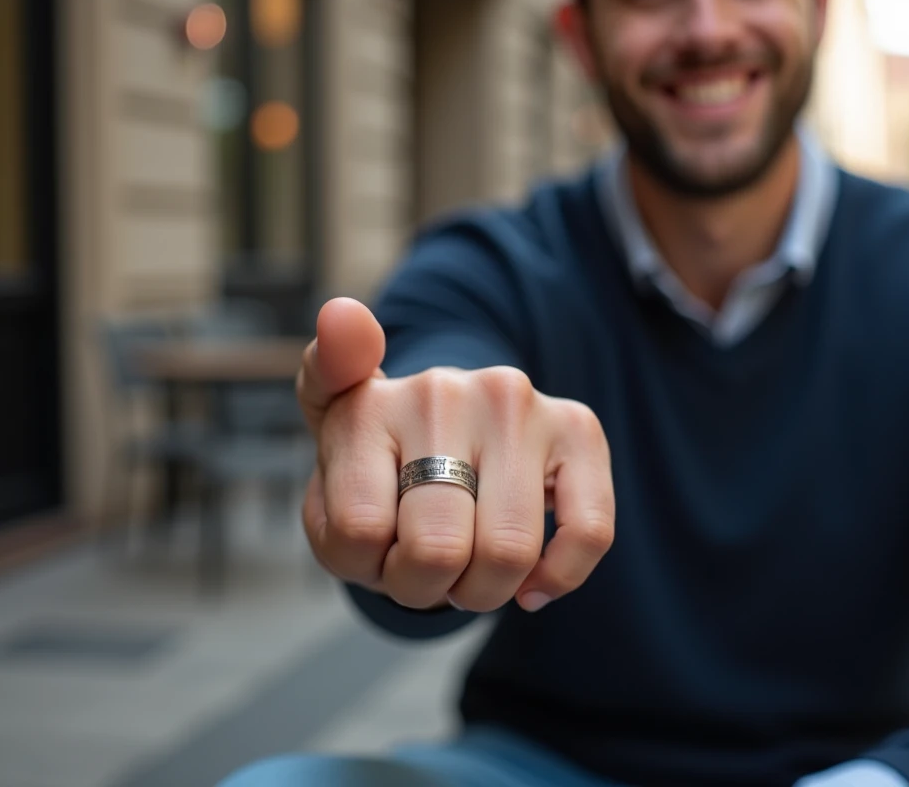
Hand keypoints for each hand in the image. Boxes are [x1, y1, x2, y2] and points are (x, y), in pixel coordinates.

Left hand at [295, 298, 615, 612]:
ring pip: (506, 552)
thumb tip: (344, 317)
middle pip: (435, 551)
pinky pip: (588, 531)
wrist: (445, 429)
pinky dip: (558, 577)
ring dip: (480, 590)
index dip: (365, 566)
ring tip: (465, 567)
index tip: (368, 538)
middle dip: (424, 588)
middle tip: (419, 567)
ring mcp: (518, 407)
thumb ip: (320, 385)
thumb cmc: (381, 459)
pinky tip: (531, 584)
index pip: (359, 532)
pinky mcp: (578, 429)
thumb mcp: (328, 440)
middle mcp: (447, 390)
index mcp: (369, 401)